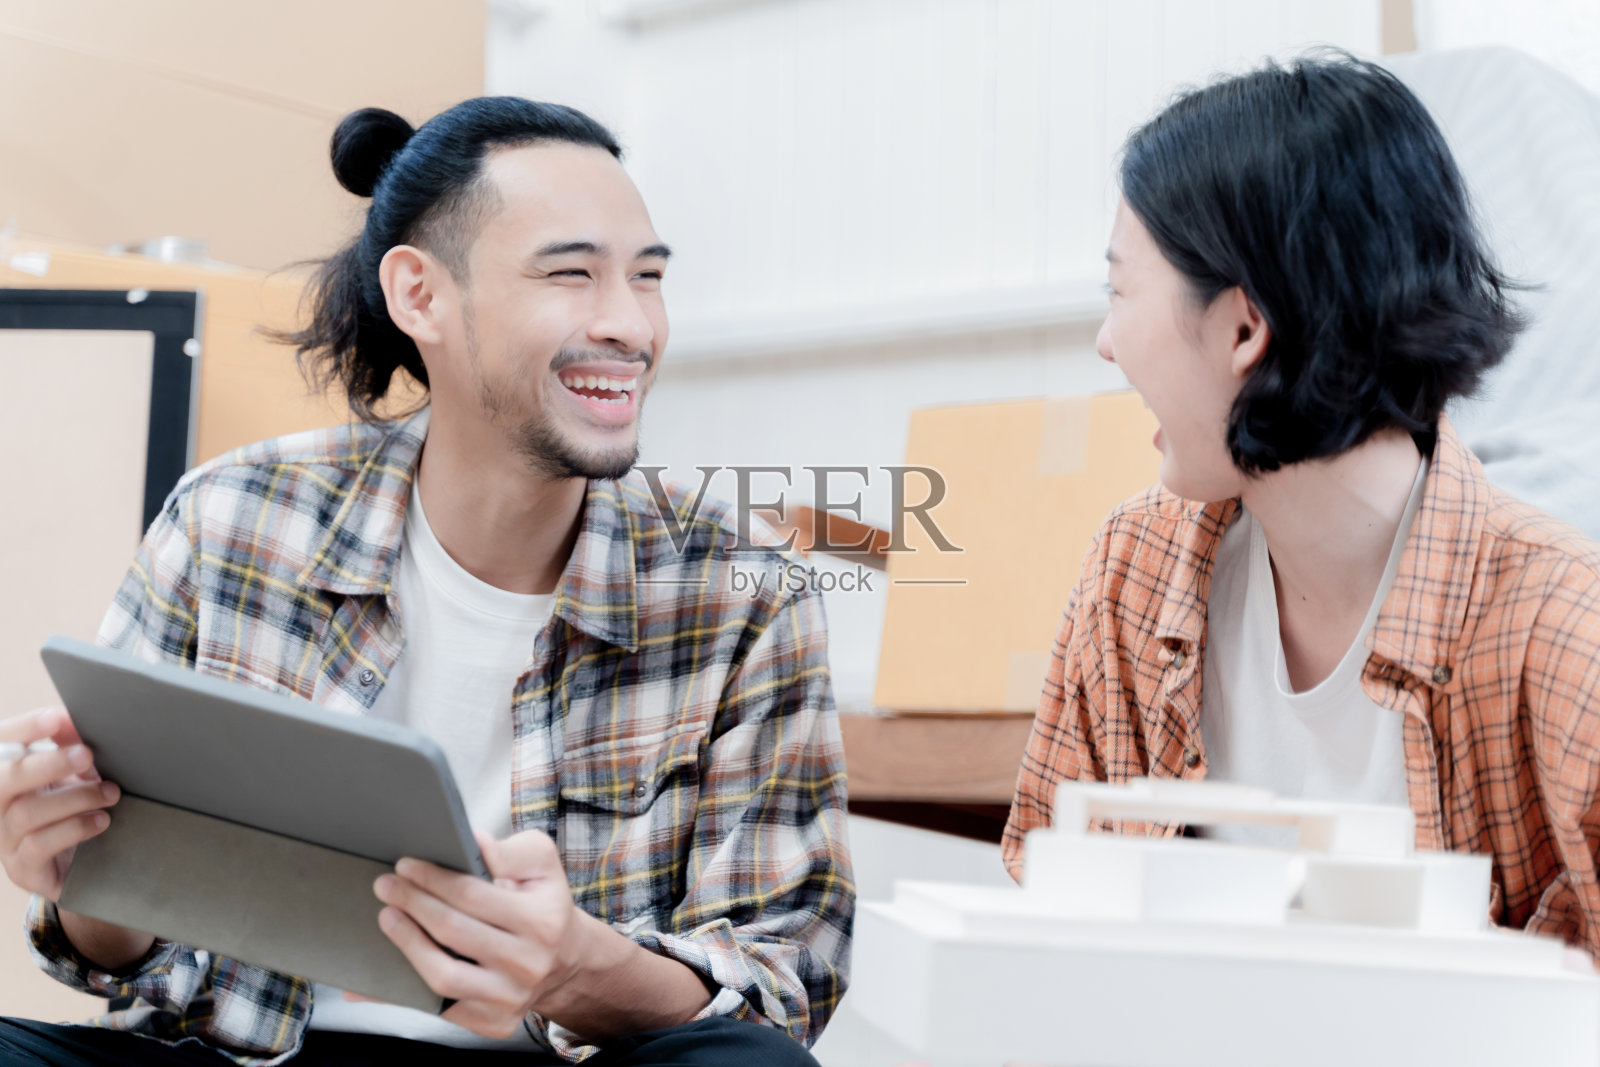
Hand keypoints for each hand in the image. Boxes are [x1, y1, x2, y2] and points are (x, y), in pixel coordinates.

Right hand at [0, 707, 116, 900]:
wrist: (83, 862)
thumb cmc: (74, 808)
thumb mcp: (74, 773)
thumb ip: (71, 744)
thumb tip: (72, 717)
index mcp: (9, 773)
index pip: (2, 744)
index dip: (23, 729)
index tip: (55, 718)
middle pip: (6, 779)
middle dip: (48, 763)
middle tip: (87, 754)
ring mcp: (5, 838)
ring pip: (25, 813)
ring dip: (74, 798)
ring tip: (110, 793)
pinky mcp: (22, 868)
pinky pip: (38, 846)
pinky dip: (74, 828)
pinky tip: (101, 820)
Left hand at [374, 829, 584, 1038]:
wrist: (565, 960)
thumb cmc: (544, 905)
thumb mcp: (541, 866)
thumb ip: (509, 851)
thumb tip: (472, 842)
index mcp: (541, 921)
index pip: (472, 895)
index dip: (432, 878)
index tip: (405, 865)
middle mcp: (528, 964)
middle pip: (452, 931)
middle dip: (412, 903)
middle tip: (386, 885)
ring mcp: (510, 998)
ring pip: (443, 976)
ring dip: (407, 944)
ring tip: (387, 917)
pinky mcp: (493, 1023)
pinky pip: (439, 1008)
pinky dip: (406, 990)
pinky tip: (385, 969)